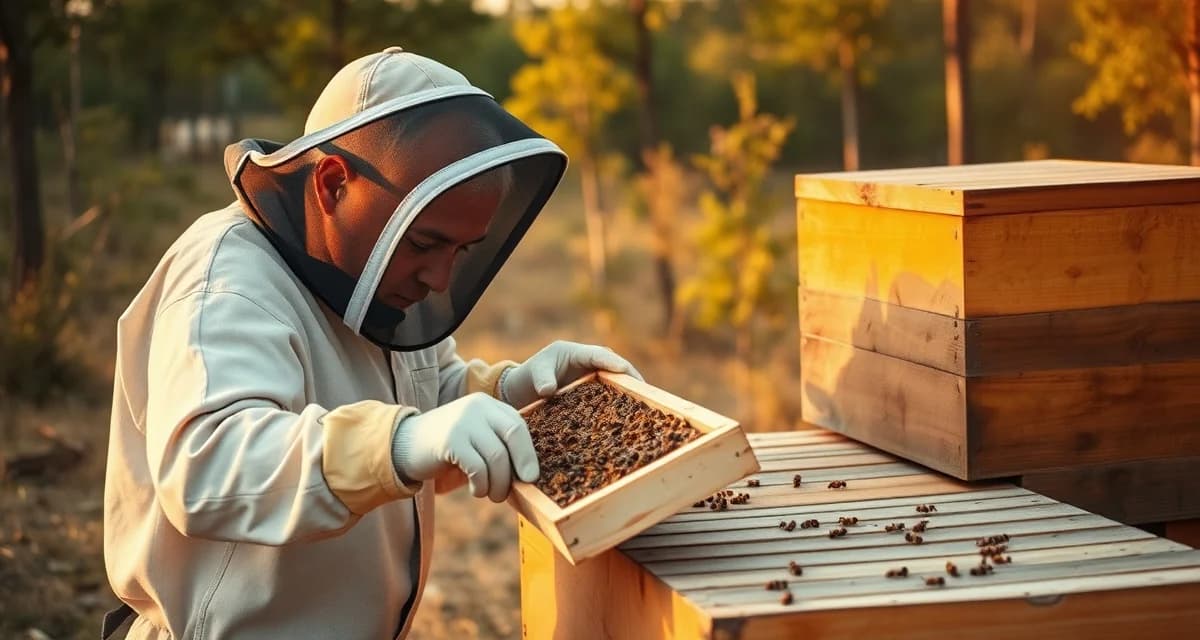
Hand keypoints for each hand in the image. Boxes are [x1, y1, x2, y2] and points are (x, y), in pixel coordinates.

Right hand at [392, 393, 538, 501]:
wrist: (403, 444)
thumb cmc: (447, 448)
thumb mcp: (476, 439)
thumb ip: (498, 446)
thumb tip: (528, 475)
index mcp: (488, 404)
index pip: (518, 425)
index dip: (528, 453)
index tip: (531, 477)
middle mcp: (478, 406)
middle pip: (514, 435)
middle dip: (521, 465)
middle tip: (519, 488)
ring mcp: (463, 421)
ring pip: (497, 456)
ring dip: (498, 483)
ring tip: (492, 494)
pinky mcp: (450, 440)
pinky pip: (478, 467)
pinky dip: (481, 485)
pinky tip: (476, 491)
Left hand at [501, 340, 643, 408]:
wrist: (525, 387)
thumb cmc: (530, 375)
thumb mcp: (534, 374)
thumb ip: (542, 379)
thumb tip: (548, 390)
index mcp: (576, 352)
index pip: (599, 355)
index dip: (612, 362)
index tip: (623, 370)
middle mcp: (591, 363)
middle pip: (616, 367)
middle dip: (631, 378)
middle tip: (646, 392)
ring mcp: (595, 377)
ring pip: (618, 382)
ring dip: (631, 391)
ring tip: (647, 406)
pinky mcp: (596, 391)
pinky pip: (612, 395)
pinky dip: (622, 403)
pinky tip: (631, 418)